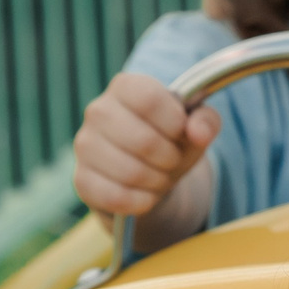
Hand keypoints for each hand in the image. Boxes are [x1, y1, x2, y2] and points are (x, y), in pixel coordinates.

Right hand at [72, 71, 219, 216]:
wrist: (144, 175)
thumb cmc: (169, 140)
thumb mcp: (193, 127)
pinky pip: (116, 197)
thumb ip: (206, 121)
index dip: (174, 122)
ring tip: (160, 177)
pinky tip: (147, 195)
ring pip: (131, 172)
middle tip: (172, 161)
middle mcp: (98, 111)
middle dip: (170, 158)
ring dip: (158, 182)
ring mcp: (85, 145)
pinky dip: (141, 201)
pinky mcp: (82, 179)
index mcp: (125, 86)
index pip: (149, 99)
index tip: (181, 132)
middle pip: (144, 140)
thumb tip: (199, 133)